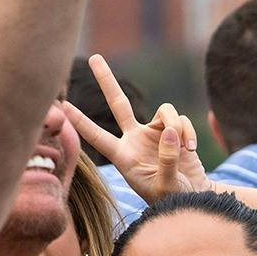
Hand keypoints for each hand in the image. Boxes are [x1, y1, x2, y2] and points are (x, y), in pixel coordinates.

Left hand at [59, 53, 209, 204]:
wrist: (193, 197)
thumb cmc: (172, 198)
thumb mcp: (166, 185)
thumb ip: (167, 158)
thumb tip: (171, 130)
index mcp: (124, 156)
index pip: (97, 136)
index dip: (80, 121)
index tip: (63, 106)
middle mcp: (135, 139)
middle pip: (118, 103)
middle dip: (106, 80)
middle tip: (94, 57)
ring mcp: (154, 133)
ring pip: (165, 111)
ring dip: (178, 125)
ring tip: (185, 147)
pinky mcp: (174, 130)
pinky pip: (181, 120)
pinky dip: (188, 132)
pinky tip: (191, 149)